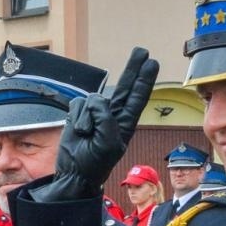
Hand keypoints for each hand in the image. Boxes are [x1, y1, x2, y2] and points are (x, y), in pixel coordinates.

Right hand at [34, 48, 159, 201]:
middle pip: (125, 87)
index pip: (137, 97)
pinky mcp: (79, 114)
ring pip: (93, 99)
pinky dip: (77, 117)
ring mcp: (96, 114)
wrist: (74, 173)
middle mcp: (113, 116)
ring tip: (87, 135)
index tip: (151, 62)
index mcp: (126, 124)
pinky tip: (79, 131)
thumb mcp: (108, 144)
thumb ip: (106, 118)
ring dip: (88, 118)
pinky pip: (78, 104)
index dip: (144, 79)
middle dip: (133, 68)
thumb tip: (98, 102)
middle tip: (141, 51)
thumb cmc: (95, 163)